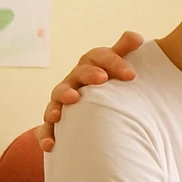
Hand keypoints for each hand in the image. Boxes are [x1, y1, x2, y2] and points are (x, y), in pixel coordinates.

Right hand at [37, 31, 142, 151]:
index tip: (131, 74)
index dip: (114, 63)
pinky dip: (45, 135)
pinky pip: (45, 128)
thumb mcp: (116, 65)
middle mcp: (73, 80)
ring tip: (67, 105)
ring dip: (62, 100)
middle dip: (88, 75)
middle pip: (77, 75)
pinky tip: (50, 145)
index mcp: (90, 65)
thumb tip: (136, 36)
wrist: (92, 104)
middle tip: (101, 79)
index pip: (100, 58)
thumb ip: (124, 50)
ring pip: (57, 98)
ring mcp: (61, 100)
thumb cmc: (107, 82)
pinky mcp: (54, 121)